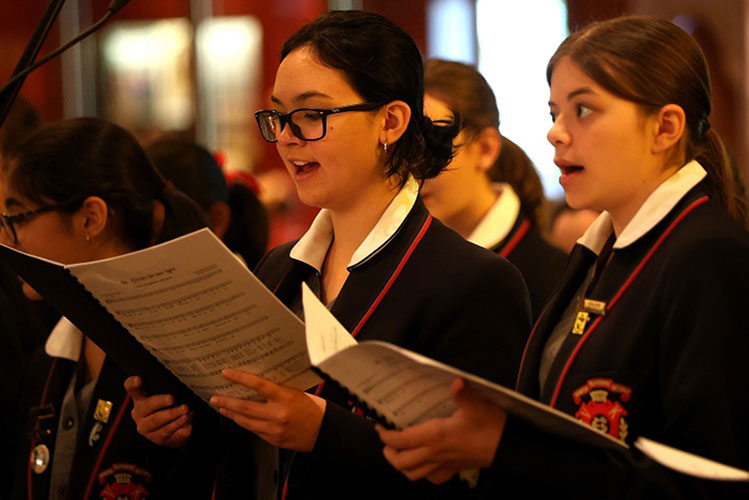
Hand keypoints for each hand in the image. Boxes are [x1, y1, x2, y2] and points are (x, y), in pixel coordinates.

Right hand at [124, 376, 192, 448]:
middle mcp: (139, 413)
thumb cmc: (170, 408)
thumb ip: (169, 389)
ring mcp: (146, 428)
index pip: (132, 388)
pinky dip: (178, 424)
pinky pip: (167, 431)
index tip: (138, 379)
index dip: (133, 383)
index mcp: (140, 398)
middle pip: (147, 406)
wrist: (175, 431)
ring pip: (158, 420)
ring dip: (173, 414)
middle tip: (171, 398)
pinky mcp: (156, 439)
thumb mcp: (169, 396)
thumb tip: (181, 386)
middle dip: (160, 401)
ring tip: (185, 410)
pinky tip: (186, 419)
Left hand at [210, 369, 325, 451]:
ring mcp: (275, 430)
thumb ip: (279, 390)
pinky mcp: (274, 440)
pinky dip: (244, 423)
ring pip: (246, 422)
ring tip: (222, 407)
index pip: (259, 385)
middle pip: (245, 408)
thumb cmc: (315, 410)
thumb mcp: (298, 393)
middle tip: (214, 397)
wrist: (325, 433)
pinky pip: (254, 431)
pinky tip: (239, 419)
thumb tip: (259, 384)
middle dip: (227, 402)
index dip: (240, 378)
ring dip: (232, 414)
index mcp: (286, 398)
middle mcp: (278, 414)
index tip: (227, 373)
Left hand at [376, 378, 505, 483]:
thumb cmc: (493, 426)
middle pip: (402, 463)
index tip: (379, 426)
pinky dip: (423, 473)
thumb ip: (464, 394)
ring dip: (402, 466)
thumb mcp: (478, 405)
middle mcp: (436, 453)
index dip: (386, 435)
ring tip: (399, 453)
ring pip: (414, 474)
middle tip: (386, 440)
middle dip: (389, 453)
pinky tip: (425, 463)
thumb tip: (456, 382)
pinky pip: (433, 478)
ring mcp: (445, 464)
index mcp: (436, 436)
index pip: (402, 441)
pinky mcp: (456, 469)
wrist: (511, 448)